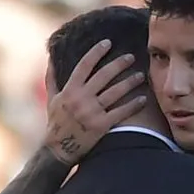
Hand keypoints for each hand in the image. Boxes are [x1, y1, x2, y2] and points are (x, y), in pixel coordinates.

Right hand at [44, 39, 146, 163]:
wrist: (58, 150)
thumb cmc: (56, 124)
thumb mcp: (51, 99)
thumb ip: (52, 78)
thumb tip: (50, 58)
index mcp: (69, 90)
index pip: (84, 65)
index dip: (96, 52)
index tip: (108, 43)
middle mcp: (80, 98)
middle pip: (103, 75)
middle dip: (119, 64)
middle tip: (131, 57)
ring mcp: (91, 112)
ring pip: (115, 92)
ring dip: (130, 82)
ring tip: (141, 75)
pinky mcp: (101, 126)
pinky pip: (121, 112)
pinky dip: (133, 105)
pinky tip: (143, 98)